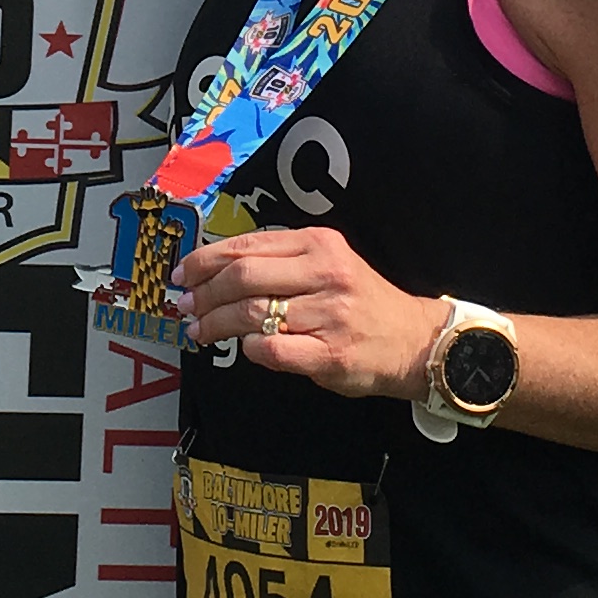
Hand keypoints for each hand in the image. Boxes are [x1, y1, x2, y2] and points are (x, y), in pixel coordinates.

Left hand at [173, 224, 443, 402]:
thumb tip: (216, 271)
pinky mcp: (329, 353)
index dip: (205, 261)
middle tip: (185, 307)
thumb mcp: (328, 264)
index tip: (183, 275)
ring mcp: (328, 314)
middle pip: (242, 277)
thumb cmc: (361, 303)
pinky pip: (272, 350)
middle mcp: (325, 273)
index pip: (247, 246)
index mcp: (318, 244)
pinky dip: (249, 349)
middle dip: (204, 293)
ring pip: (251, 314)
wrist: (414, 341)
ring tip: (200, 331)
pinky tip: (243, 349)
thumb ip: (281, 262)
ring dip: (215, 324)